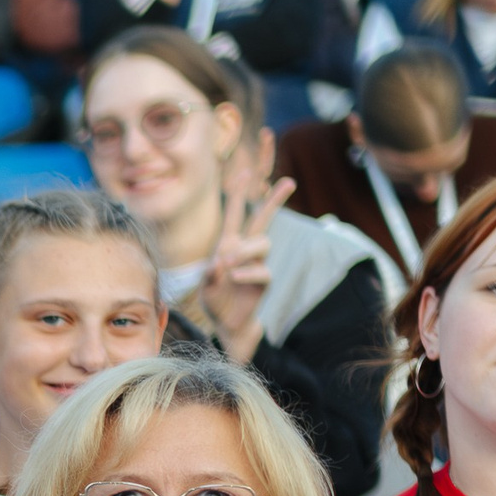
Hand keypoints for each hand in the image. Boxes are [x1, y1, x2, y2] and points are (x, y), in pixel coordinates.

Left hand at [201, 177, 290, 363]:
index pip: (235, 215)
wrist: (227, 322)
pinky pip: (261, 271)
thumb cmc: (214, 300)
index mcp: (228, 245)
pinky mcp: (265, 280)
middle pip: (263, 219)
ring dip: (245, 251)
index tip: (245, 172)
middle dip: (274, 200)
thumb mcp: (205, 286)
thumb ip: (210, 274)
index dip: (240, 194)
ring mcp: (257, 263)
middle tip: (290, 182)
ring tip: (228, 264)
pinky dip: (247, 273)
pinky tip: (234, 278)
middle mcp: (245, 250)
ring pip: (262, 243)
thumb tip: (221, 261)